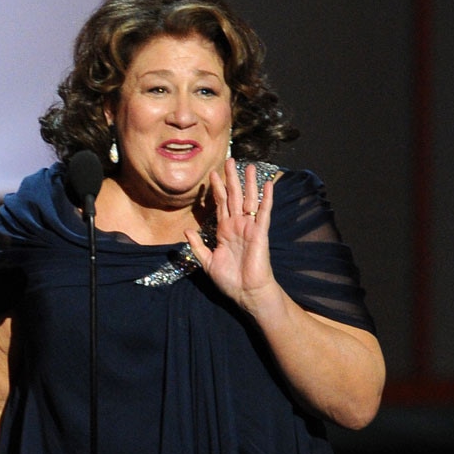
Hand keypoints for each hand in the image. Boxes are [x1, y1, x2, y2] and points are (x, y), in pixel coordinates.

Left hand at [185, 158, 277, 313]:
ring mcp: (249, 228)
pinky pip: (264, 212)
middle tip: (228, 160)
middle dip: (231, 178)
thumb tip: (186, 230)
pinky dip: (266, 198)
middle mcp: (237, 225)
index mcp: (224, 230)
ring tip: (248, 165)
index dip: (216, 189)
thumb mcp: (207, 262)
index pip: (220, 204)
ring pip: (249, 200)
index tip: (212, 174)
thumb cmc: (229, 279)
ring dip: (249, 183)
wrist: (246, 293)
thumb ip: (197, 245)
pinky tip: (267, 184)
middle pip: (234, 196)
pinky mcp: (260, 233)